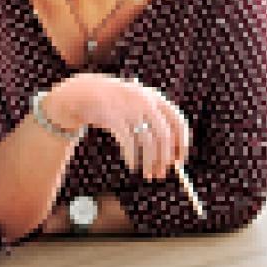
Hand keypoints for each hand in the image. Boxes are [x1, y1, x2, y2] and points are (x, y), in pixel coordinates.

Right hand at [50, 74, 189, 180]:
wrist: (84, 92)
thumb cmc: (116, 106)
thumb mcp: (138, 107)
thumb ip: (155, 126)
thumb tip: (172, 158)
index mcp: (156, 98)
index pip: (178, 122)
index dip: (182, 143)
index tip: (179, 161)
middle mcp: (145, 101)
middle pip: (164, 136)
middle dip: (164, 159)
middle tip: (161, 175)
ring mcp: (129, 108)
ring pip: (147, 142)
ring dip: (150, 162)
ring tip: (147, 174)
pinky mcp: (113, 117)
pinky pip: (129, 142)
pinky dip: (133, 157)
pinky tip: (132, 165)